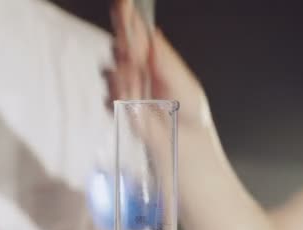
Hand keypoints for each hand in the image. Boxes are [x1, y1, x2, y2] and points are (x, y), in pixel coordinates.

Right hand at [107, 0, 213, 133]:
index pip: (137, 33)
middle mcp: (138, 69)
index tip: (124, 4)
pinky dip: (122, 101)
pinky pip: (110, 98)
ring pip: (111, 72)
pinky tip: (137, 107)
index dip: (128, 17)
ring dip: (125, 80)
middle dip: (124, 50)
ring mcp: (126, 88)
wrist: (187, 143)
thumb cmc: (191, 114)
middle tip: (136, 59)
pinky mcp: (119, 108)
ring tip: (142, 91)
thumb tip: (152, 36)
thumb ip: (166, 62)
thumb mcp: (185, 84)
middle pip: (119, 47)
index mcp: (155, 58)